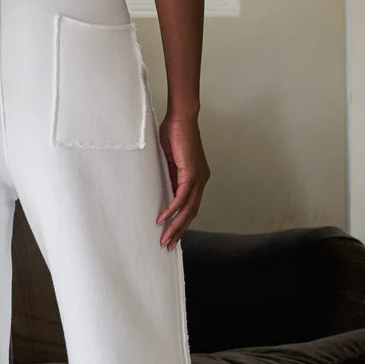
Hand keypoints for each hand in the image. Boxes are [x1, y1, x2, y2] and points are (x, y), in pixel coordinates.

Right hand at [155, 115, 209, 248]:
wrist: (181, 118)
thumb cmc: (174, 135)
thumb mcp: (170, 162)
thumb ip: (170, 177)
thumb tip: (163, 191)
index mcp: (198, 179)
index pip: (191, 207)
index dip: (182, 223)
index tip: (171, 235)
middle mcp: (201, 181)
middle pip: (191, 213)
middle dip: (179, 231)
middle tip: (168, 245)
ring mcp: (198, 178)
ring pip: (188, 209)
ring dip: (175, 226)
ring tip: (165, 239)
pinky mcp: (191, 173)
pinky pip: (181, 197)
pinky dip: (172, 209)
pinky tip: (162, 219)